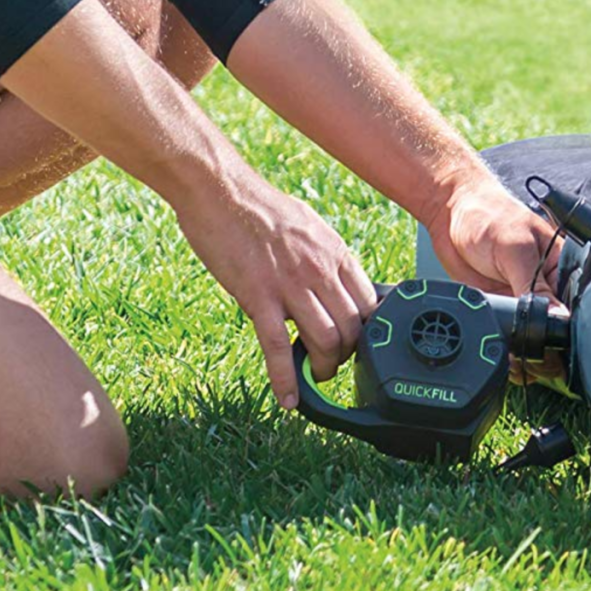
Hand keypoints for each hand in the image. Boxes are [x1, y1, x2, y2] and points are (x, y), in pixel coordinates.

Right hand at [174, 167, 375, 409]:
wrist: (220, 190)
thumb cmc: (260, 206)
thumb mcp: (310, 226)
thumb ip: (326, 257)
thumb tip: (337, 280)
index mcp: (337, 254)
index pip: (370, 305)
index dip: (366, 332)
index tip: (356, 343)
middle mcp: (321, 271)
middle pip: (352, 329)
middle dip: (347, 355)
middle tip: (334, 363)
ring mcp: (291, 286)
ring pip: (325, 342)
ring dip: (324, 369)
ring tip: (316, 376)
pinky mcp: (258, 298)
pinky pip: (277, 348)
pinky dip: (286, 380)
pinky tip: (289, 400)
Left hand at [425, 173, 567, 385]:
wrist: (450, 213)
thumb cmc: (489, 215)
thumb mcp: (515, 248)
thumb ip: (534, 285)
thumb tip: (558, 316)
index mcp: (561, 264)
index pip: (577, 301)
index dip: (572, 324)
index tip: (562, 341)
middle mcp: (546, 283)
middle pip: (556, 322)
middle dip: (548, 340)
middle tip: (539, 353)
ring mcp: (523, 296)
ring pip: (533, 332)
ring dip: (527, 346)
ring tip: (521, 354)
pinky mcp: (502, 304)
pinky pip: (510, 330)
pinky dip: (508, 342)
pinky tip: (506, 349)